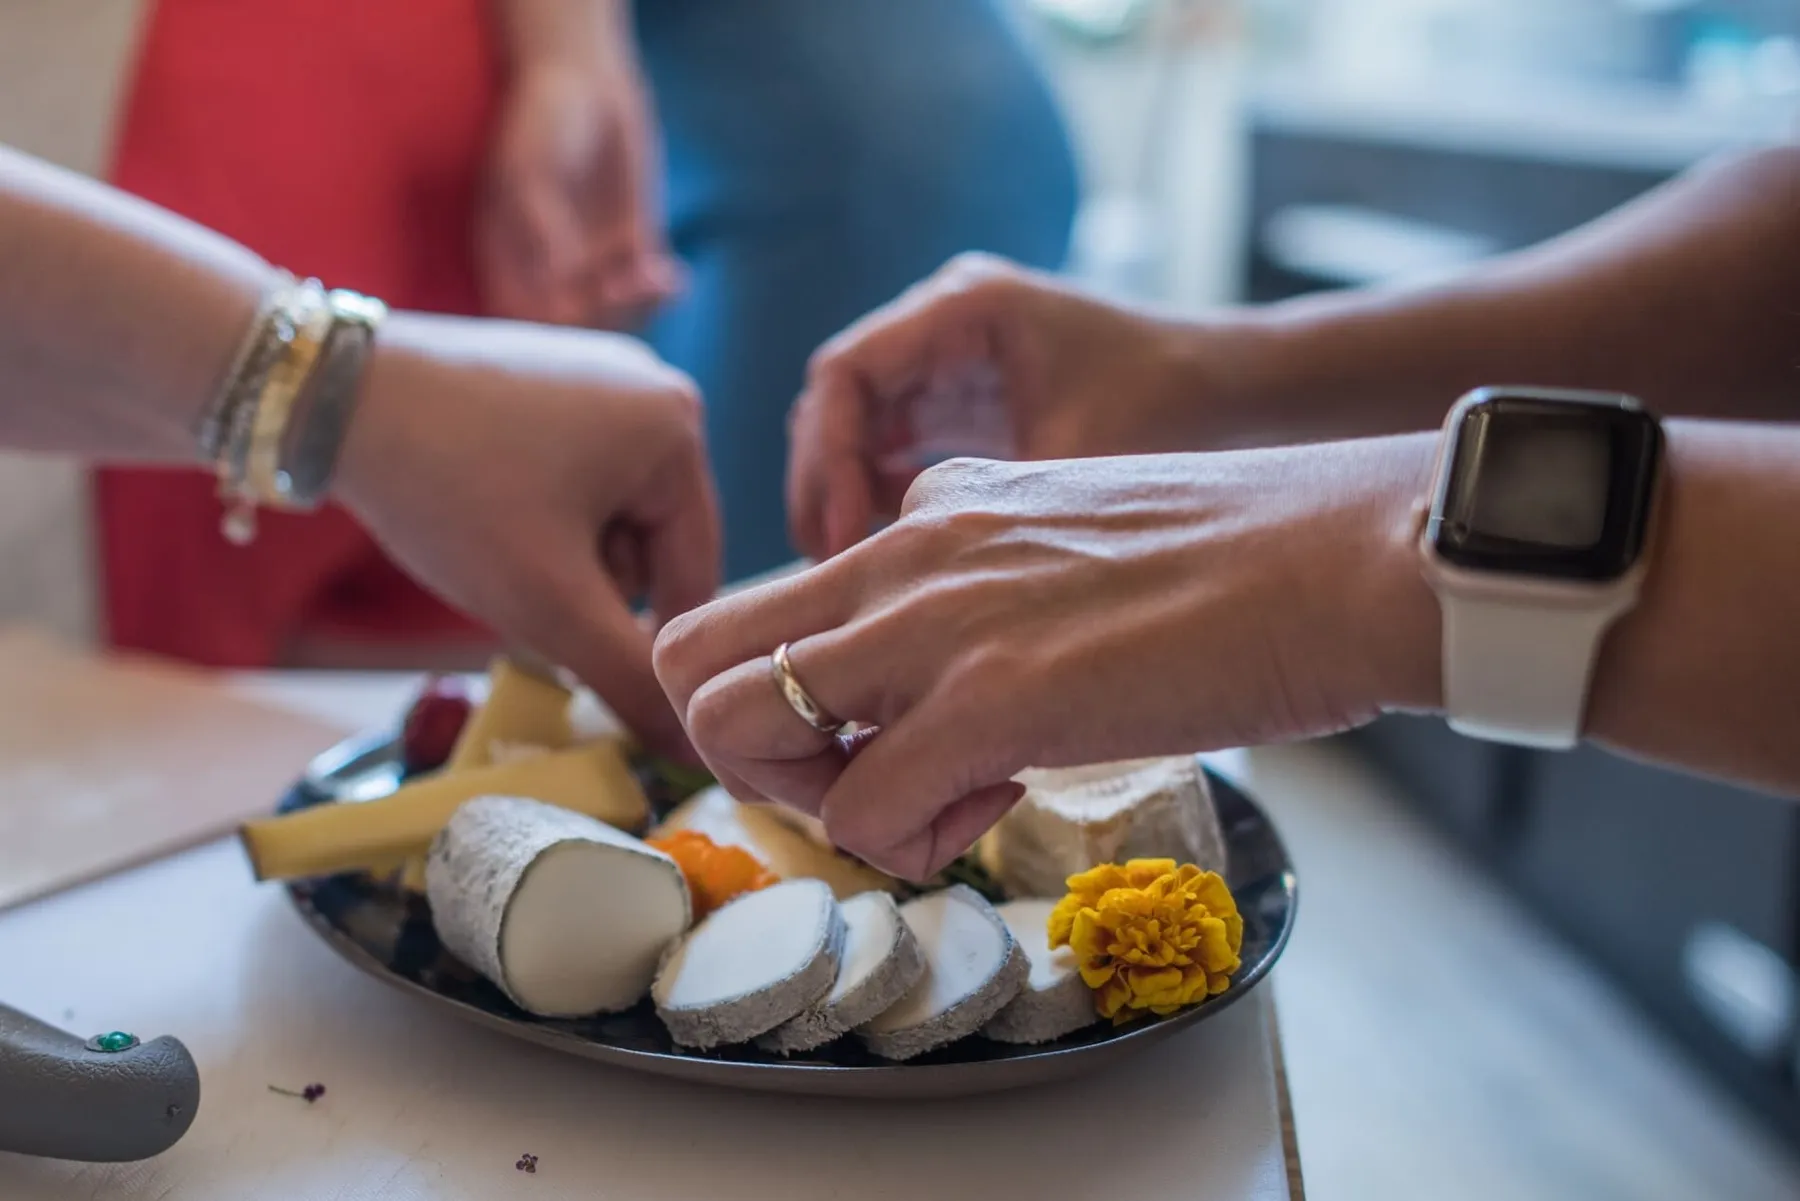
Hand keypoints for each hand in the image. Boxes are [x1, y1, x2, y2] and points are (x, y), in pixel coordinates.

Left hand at [337, 312, 718, 758]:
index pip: (694, 578)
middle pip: (651, 544)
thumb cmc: (454, 494)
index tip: (573, 659)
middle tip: (519, 590)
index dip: (638, 638)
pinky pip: (571, 472)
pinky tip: (479, 509)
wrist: (332, 394)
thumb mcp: (550, 604)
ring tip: (491, 548)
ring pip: (607, 514)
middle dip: (589, 585)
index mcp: (681, 429)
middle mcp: (656, 387)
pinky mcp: (549, 371)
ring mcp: (600, 370)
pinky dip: (536, 511)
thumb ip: (630, 681)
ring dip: (561, 555)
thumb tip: (697, 751)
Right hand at [477, 51, 681, 330]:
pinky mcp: (633, 249)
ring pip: (617, 314)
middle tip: (622, 287)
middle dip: (600, 318)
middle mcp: (549, 271)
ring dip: (639, 308)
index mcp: (508, 259)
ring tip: (655, 278)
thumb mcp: (529, 168)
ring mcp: (593, 264)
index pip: (522, 320)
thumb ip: (541, 223)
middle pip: (574, 327)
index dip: (545, 329)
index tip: (571, 307)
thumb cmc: (541, 121)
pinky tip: (674, 276)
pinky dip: (665, 291)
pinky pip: (650, 288)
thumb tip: (560, 276)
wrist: (586, 84)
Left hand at [659, 441, 1440, 878]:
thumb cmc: (1245, 563)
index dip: (796, 695)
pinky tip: (993, 810)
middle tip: (855, 778)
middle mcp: (907, 553)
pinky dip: (908, 846)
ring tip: (922, 800)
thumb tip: (957, 694)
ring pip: (734, 726)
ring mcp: (939, 622)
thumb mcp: (1072, 545)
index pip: (769, 604)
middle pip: (694, 657)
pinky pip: (862, 816)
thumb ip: (992, 592)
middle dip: (750, 748)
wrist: (1347, 555)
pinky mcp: (994, 700)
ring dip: (809, 798)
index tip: (878, 732)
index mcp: (932, 509)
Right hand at [787, 254, 1210, 559]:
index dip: (826, 455)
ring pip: (860, 427)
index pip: (845, 372)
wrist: (1244, 393)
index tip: (836, 531)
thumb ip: (987, 506)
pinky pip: (897, 448)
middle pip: (838, 400)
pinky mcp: (971, 403)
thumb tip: (897, 577)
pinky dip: (880, 499)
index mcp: (966, 308)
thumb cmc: (1174, 407)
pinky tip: (888, 557)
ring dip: (844, 494)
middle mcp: (947, 323)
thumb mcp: (1077, 460)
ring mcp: (956, 362)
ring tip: (848, 571)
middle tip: (826, 564)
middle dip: (822, 481)